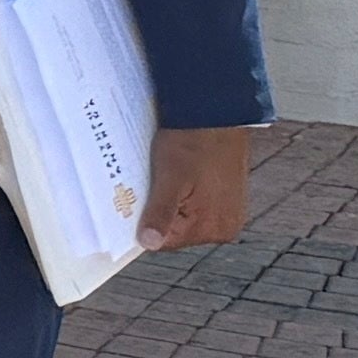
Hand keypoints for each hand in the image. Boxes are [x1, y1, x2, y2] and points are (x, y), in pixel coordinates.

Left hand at [138, 122, 254, 250]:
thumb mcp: (170, 178)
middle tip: (144, 189)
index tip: (129, 209)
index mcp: (213, 227)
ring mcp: (228, 212)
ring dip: (168, 203)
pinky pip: (195, 205)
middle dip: (157, 213)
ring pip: (183, 218)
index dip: (143, 225)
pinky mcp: (226, 198)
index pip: (164, 242)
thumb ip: (160, 213)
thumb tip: (149, 243)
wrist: (216, 115)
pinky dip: (181, 195)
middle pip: (175, 231)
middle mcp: (225, 226)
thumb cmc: (194, 142)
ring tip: (162, 180)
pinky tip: (174, 177)